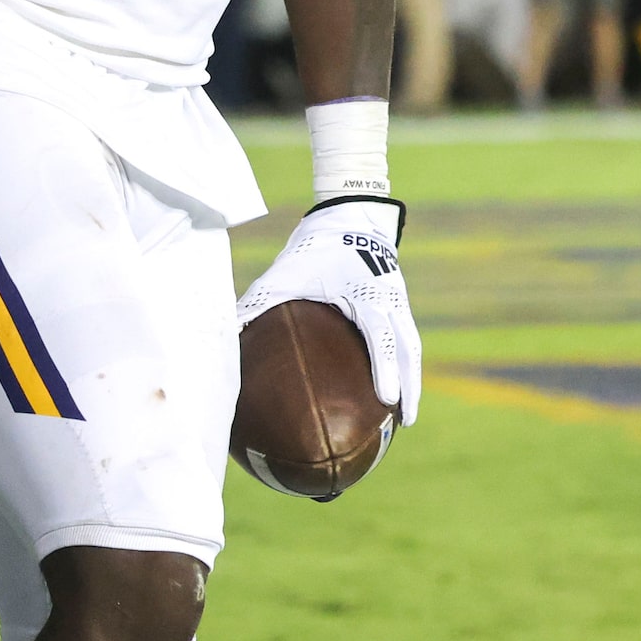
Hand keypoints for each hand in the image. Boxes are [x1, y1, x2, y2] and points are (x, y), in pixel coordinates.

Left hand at [235, 198, 420, 425]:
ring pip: (412, 346)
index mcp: (366, 294)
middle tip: (403, 423)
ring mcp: (398, 300)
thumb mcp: (283, 273)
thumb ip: (257, 303)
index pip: (381, 336)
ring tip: (404, 416)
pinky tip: (394, 386)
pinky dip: (404, 364)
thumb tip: (227, 337)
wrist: (348, 217)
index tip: (386, 398)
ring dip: (412, 380)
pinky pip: (406, 337)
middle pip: (407, 349)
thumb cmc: (313, 248)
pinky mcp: (399, 302)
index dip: (385, 368)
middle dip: (410, 386)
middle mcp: (389, 299)